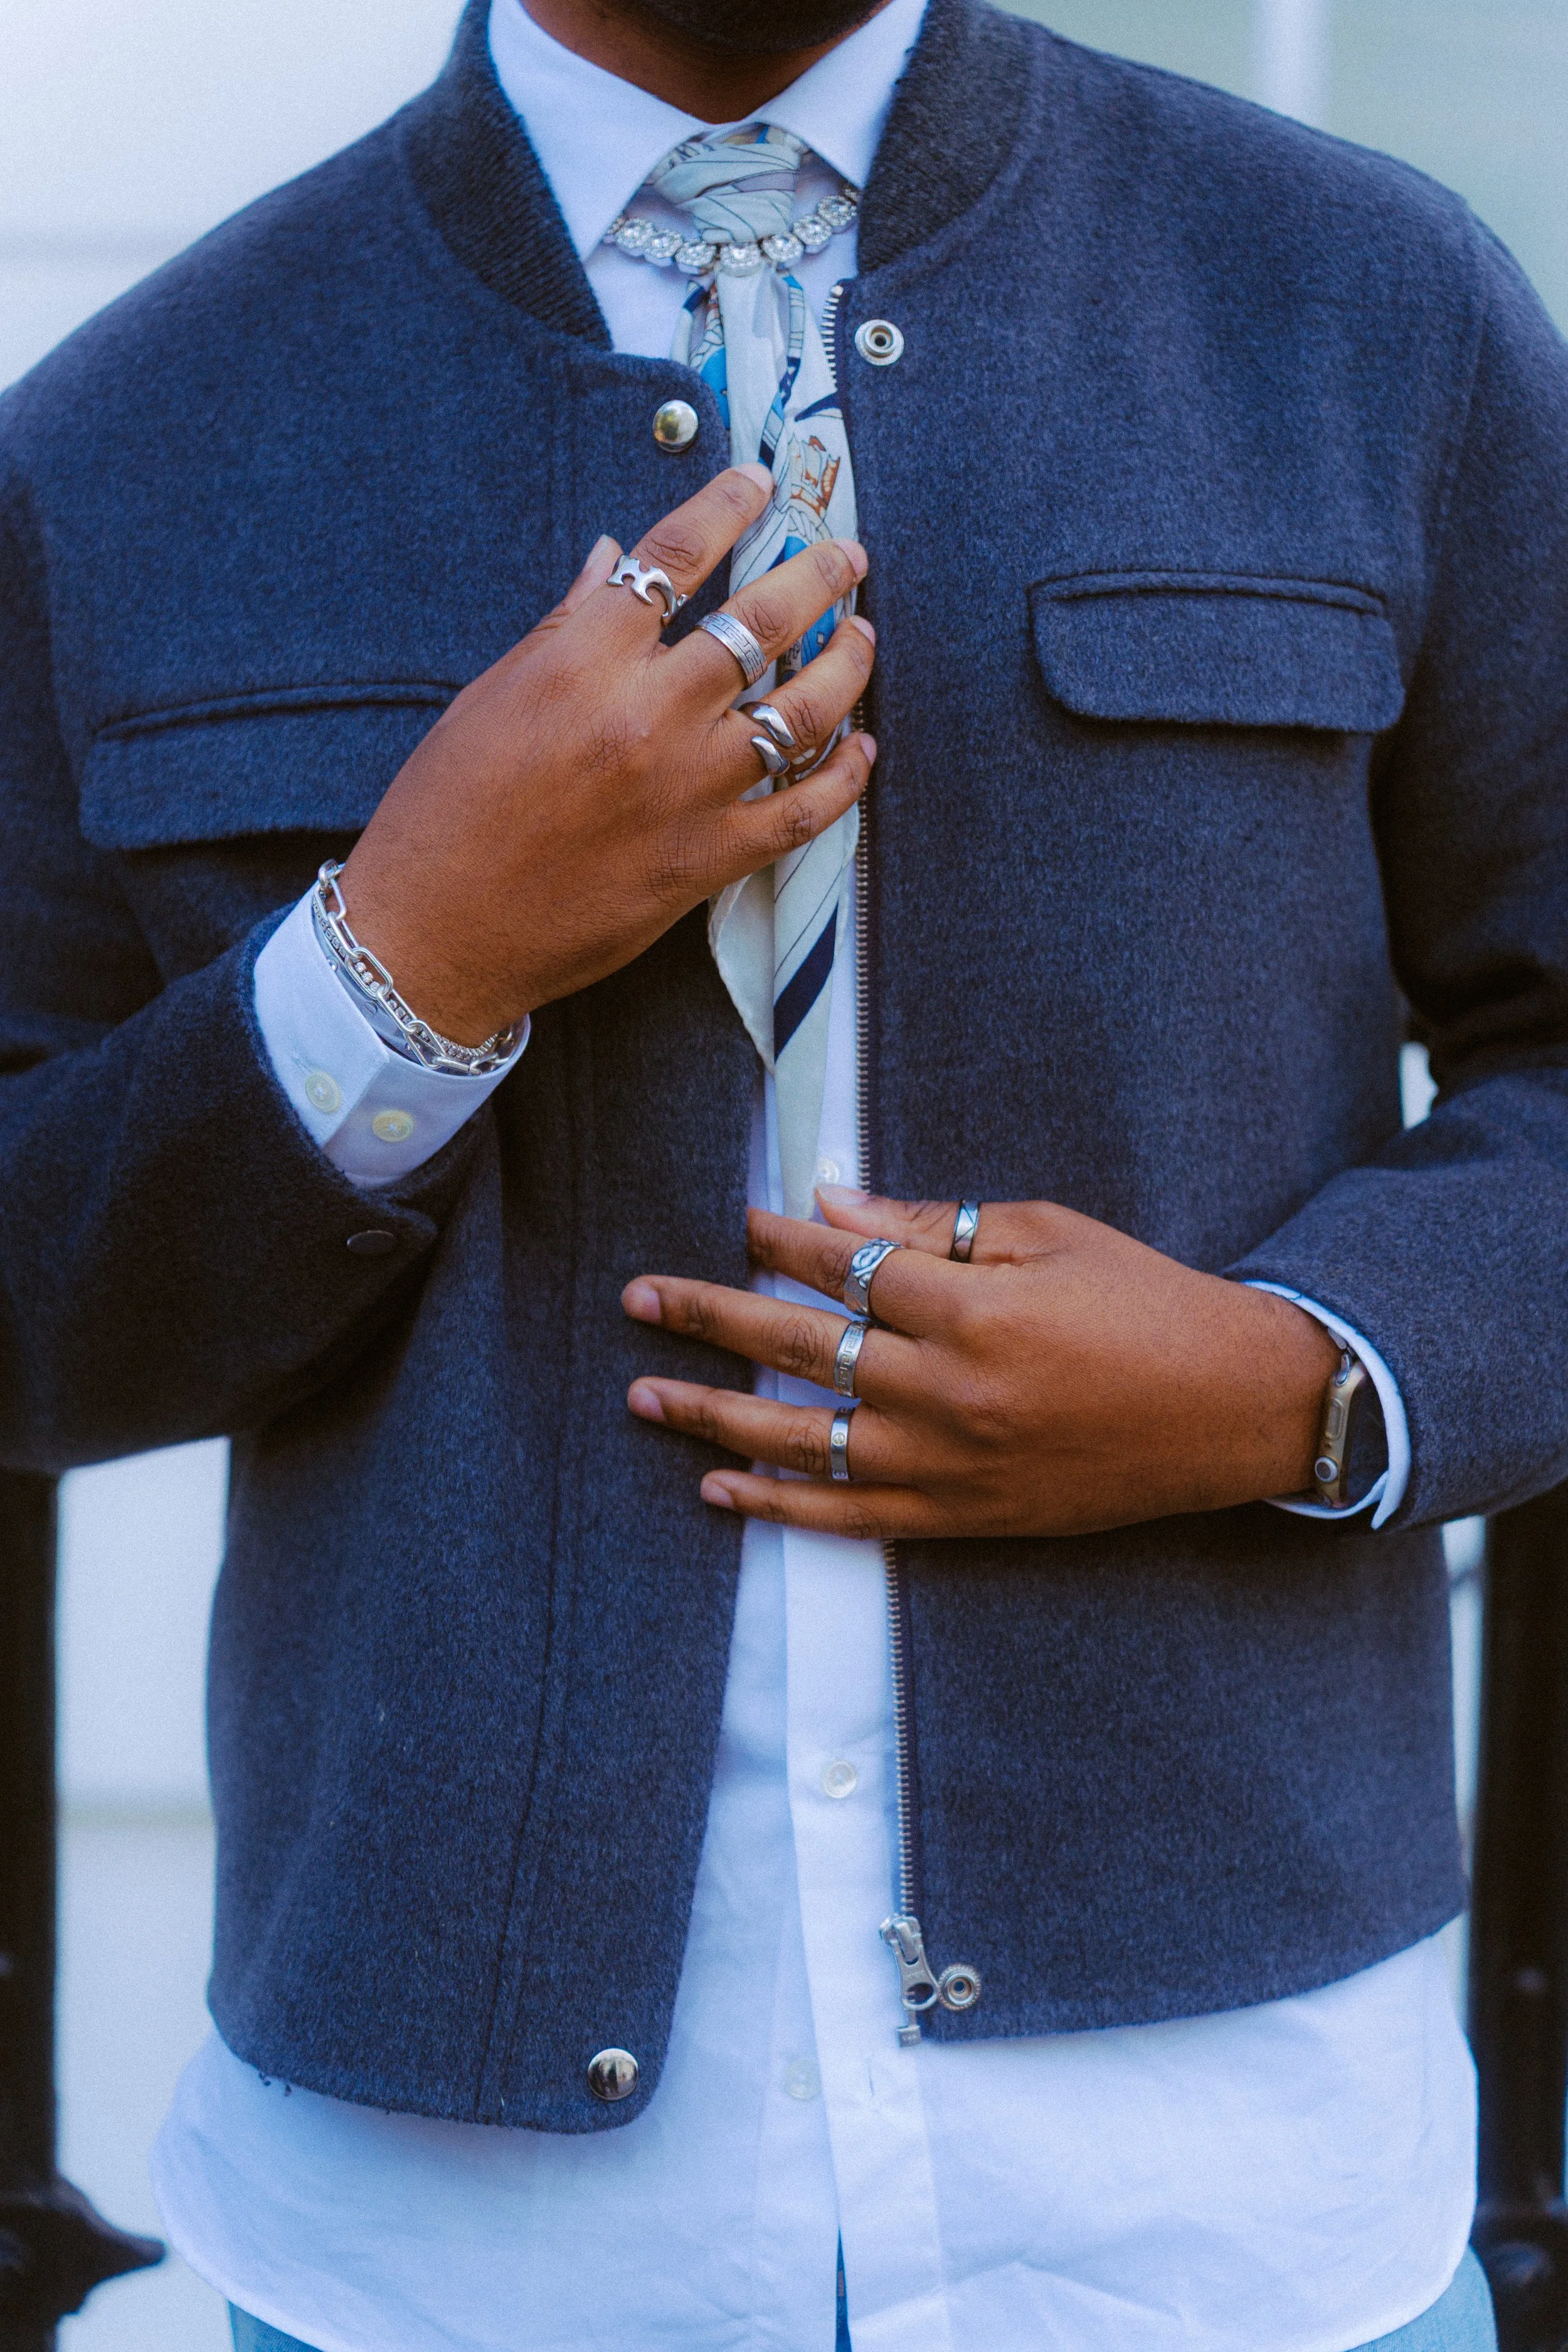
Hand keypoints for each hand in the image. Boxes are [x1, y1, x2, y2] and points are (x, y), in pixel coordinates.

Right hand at [338, 464, 875, 1041]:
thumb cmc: (444, 813)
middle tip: (846, 556)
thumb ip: (564, 625)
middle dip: (817, 575)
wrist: (434, 935)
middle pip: (761, 623)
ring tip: (862, 638)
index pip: (672, 558)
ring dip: (846, 666)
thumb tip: (610, 555)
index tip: (760, 483)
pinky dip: (843, 778)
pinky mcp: (704, 862)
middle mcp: (644, 718)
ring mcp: (684, 792)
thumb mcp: (489, 697)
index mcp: (582, 664)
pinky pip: (801, 812)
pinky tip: (861, 750)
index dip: (727, 508)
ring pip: (800, 711)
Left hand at [622, 1191, 1340, 1538]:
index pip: (844, 1271)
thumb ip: (929, 1228)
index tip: (734, 1221)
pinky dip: (781, 1507)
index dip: (781, 1243)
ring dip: (717, 1419)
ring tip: (645, 1395)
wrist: (1233, 1408)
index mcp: (975, 1311)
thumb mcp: (1048, 1234)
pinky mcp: (969, 1517)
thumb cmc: (1146, 1301)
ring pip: (807, 1442)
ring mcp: (955, 1464)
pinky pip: (854, 1516)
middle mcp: (952, 1393)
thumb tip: (828, 1207)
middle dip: (711, 1320)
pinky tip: (720, 1490)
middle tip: (641, 1299)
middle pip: (803, 1351)